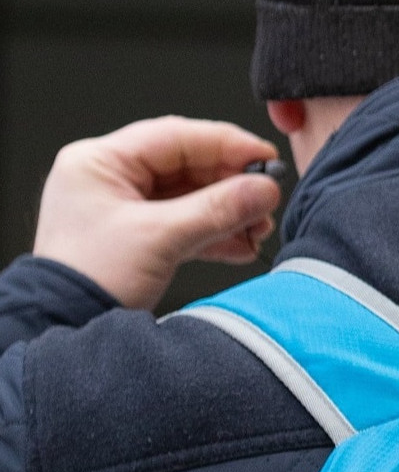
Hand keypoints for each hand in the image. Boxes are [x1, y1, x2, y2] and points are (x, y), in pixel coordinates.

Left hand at [33, 116, 283, 310]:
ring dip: (229, 212)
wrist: (59, 334)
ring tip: (258, 227)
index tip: (265, 158)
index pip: (177, 137)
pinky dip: (215, 232)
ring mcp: (123, 207)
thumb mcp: (160, 239)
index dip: (228, 145)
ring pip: (191, 195)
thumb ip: (218, 209)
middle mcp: (110, 178)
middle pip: (189, 165)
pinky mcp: (136, 235)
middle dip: (232, 186)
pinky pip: (185, 221)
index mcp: (100, 162)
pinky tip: (241, 244)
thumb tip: (265, 189)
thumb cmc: (85, 282)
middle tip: (266, 196)